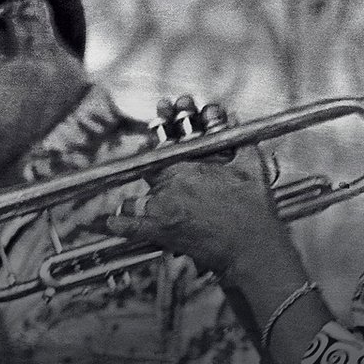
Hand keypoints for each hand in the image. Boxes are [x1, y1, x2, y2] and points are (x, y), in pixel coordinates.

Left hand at [105, 98, 293, 282]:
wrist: (251, 246)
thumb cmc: (253, 209)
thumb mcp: (251, 166)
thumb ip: (238, 139)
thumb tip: (231, 117)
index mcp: (189, 167)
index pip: (162, 151)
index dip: (159, 142)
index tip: (157, 134)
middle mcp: (172, 185)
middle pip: (149, 175)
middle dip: (152, 173)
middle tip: (157, 179)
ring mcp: (163, 209)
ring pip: (136, 201)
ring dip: (137, 203)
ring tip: (139, 206)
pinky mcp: (161, 232)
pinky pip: (130, 227)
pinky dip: (118, 225)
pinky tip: (109, 223)